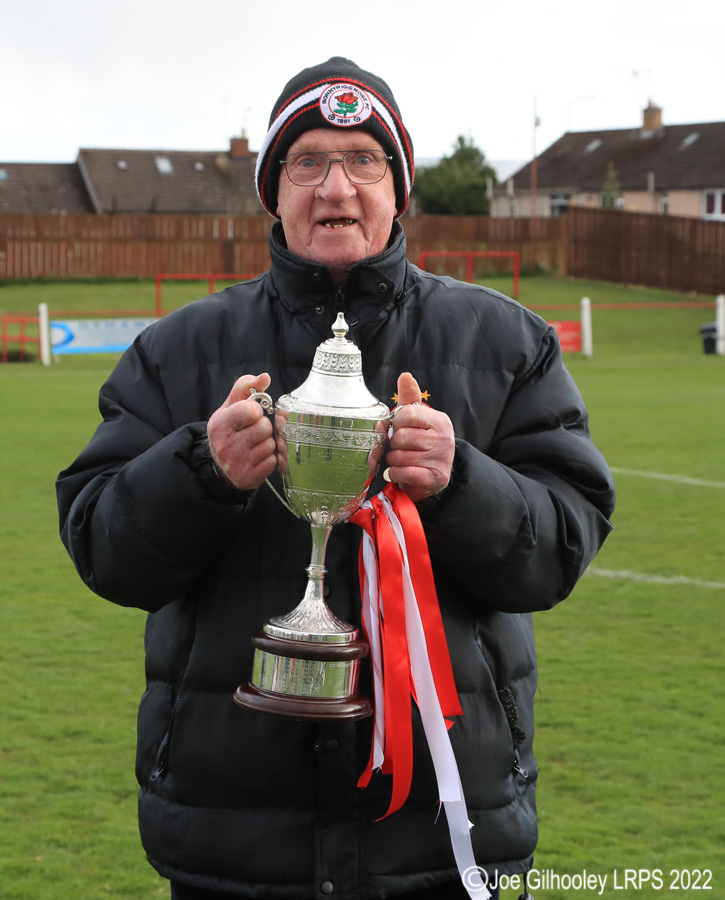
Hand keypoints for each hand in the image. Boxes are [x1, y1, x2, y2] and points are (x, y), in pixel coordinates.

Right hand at [207, 373, 276, 489]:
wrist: (220, 465)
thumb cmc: (230, 429)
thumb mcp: (231, 406)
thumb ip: (246, 387)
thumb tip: (265, 377)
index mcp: (220, 424)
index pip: (251, 410)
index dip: (256, 410)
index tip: (251, 413)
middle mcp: (225, 445)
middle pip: (264, 427)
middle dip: (263, 427)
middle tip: (253, 430)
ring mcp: (237, 464)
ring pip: (270, 445)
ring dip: (267, 443)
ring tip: (255, 444)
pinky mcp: (248, 478)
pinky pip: (273, 462)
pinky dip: (269, 459)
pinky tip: (258, 457)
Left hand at [385, 372, 454, 502]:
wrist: (435, 475)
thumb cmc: (422, 444)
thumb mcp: (417, 419)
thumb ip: (410, 398)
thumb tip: (405, 376)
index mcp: (439, 420)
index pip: (406, 414)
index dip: (396, 423)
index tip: (400, 429)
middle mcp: (443, 438)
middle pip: (401, 437)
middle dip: (393, 445)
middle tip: (399, 448)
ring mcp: (441, 459)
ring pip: (399, 456)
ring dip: (393, 461)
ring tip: (400, 461)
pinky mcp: (435, 477)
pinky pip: (403, 473)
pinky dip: (395, 474)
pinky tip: (399, 472)